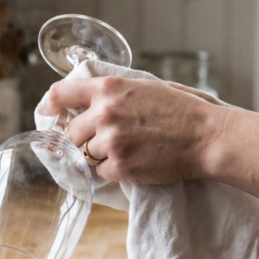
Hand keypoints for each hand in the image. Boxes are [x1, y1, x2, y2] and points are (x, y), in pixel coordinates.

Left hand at [45, 77, 232, 183]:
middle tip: (103, 141)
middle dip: (82, 138)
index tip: (51, 113)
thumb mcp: (143, 87)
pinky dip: (113, 170)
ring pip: (85, 153)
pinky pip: (101, 171)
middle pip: (70, 132)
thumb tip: (84, 102)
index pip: (60, 93)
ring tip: (127, 150)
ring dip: (99, 155)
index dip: (52, 105)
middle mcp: (105, 113)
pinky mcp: (120, 166)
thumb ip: (112, 92)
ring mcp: (111, 141)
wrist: (206, 137)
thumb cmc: (180, 110)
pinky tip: (134, 161)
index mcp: (109, 88)